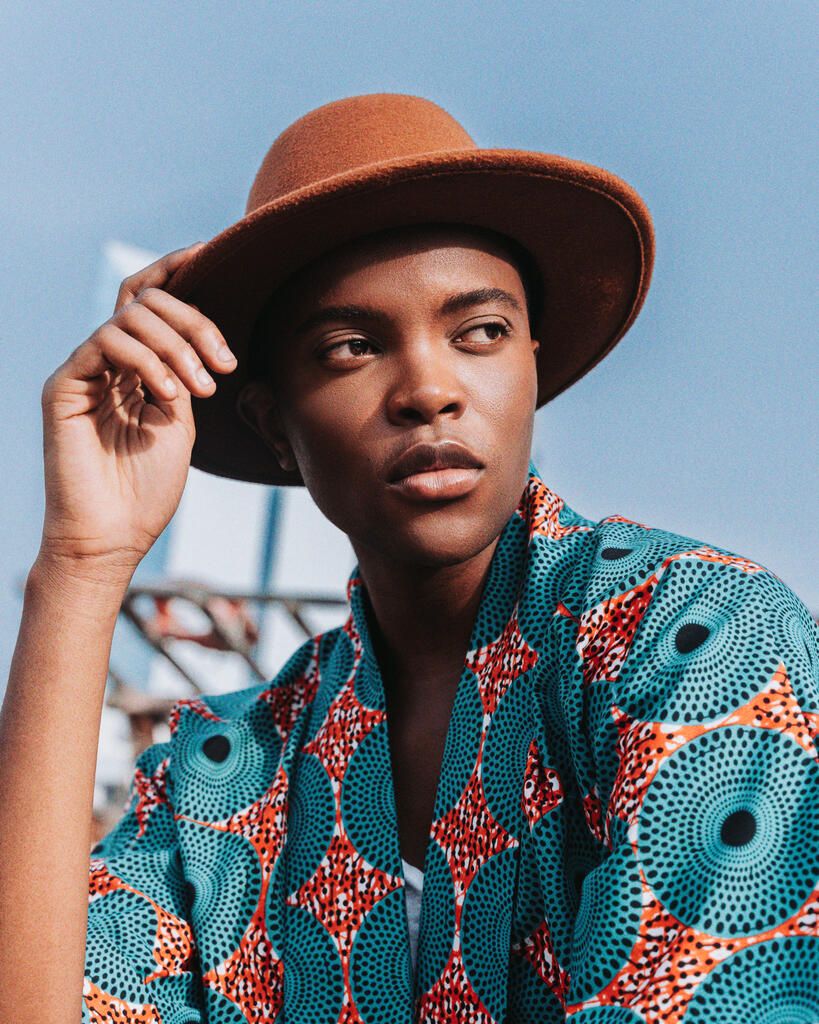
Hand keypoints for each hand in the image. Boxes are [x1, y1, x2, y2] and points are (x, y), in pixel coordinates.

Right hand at [37, 242, 235, 582]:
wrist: (114, 536)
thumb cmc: (148, 489)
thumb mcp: (181, 422)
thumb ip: (185, 374)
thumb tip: (200, 334)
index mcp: (138, 367)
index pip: (153, 300)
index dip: (179, 269)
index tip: (216, 257)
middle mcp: (109, 362)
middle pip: (147, 299)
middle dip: (195, 322)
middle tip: (223, 364)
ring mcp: (84, 371)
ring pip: (130, 316)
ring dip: (177, 346)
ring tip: (200, 389)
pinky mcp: (64, 385)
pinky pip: (105, 342)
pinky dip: (147, 362)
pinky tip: (169, 396)